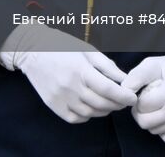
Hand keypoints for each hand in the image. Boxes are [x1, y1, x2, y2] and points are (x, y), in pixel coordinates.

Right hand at [0, 24, 136, 123]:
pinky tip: (90, 106)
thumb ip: (106, 65)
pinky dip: (87, 115)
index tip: (132, 97)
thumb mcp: (86, 50)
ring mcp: (61, 98)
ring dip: (104, 110)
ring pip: (91, 112)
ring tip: (108, 102)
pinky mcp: (53, 105)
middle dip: (117, 104)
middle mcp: (70, 86)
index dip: (123, 96)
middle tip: (123, 100)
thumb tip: (124, 79)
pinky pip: (76, 118)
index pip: (108, 89)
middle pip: (101, 103)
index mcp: (80, 69)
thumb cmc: (61, 46)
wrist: (31, 50)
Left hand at [120, 52, 164, 142]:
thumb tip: (124, 90)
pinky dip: (162, 129)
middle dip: (140, 114)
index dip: (137, 100)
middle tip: (144, 105)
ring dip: (151, 121)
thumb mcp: (153, 64)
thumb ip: (136, 76)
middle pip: (146, 123)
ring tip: (156, 107)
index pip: (142, 106)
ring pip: (156, 131)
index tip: (141, 95)